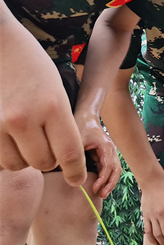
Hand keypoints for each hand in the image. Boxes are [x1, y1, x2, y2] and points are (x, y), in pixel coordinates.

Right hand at [0, 19, 85, 184]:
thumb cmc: (31, 66)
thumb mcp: (56, 91)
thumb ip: (60, 124)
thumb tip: (64, 158)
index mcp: (53, 107)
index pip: (69, 154)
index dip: (75, 172)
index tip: (76, 179)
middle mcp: (26, 118)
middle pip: (43, 163)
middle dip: (48, 159)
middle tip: (45, 144)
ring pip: (17, 163)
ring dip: (23, 157)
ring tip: (24, 136)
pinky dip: (5, 153)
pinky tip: (8, 136)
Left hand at [75, 110, 119, 197]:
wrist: (86, 116)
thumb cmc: (80, 126)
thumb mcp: (75, 140)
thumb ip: (74, 156)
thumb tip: (70, 174)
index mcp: (106, 146)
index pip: (109, 166)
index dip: (103, 179)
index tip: (94, 188)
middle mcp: (111, 149)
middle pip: (116, 170)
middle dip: (109, 184)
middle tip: (101, 195)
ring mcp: (110, 152)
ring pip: (116, 170)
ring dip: (110, 183)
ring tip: (102, 194)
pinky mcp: (106, 155)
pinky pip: (110, 168)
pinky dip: (108, 178)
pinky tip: (101, 186)